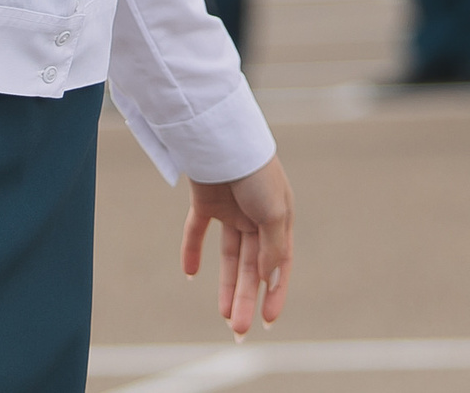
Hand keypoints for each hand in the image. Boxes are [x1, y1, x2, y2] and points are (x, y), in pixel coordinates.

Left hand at [182, 157, 294, 338]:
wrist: (224, 139)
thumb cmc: (257, 174)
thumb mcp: (274, 214)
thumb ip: (273, 249)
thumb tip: (269, 281)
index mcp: (280, 219)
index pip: (280, 263)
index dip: (276, 292)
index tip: (268, 321)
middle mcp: (257, 218)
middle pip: (252, 266)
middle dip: (247, 298)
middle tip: (238, 330)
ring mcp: (232, 210)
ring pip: (230, 256)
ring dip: (227, 285)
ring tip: (224, 314)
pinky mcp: (206, 203)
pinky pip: (197, 231)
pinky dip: (192, 251)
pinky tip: (189, 274)